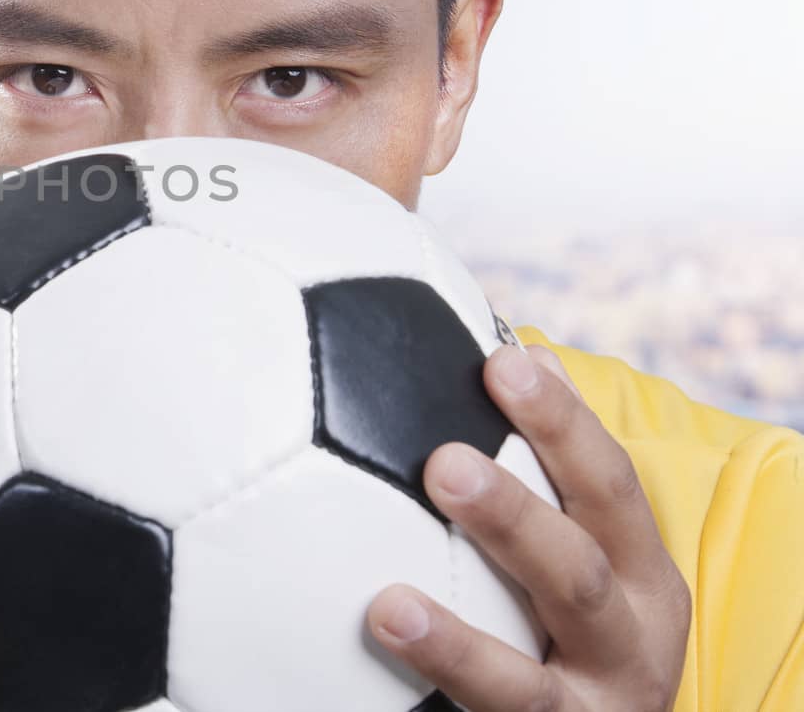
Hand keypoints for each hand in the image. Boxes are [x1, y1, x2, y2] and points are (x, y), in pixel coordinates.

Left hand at [366, 343, 691, 710]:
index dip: (563, 423)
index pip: (609, 485)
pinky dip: (445, 674)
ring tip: (390, 603)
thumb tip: (497, 349)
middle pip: (579, 572)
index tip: (504, 361)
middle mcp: (631, 642)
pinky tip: (385, 634)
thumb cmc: (569, 629)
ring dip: (460, 639)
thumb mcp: (580, 559)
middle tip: (443, 462)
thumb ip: (543, 477)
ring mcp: (592, 707)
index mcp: (640, 574)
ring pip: (531, 677)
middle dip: (517, 516)